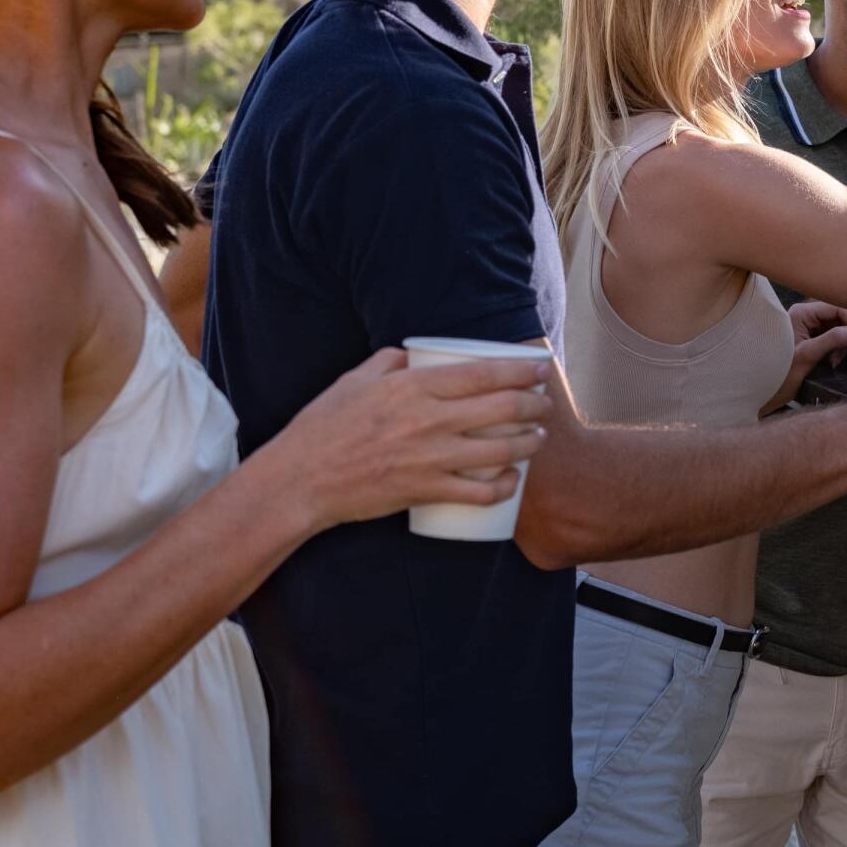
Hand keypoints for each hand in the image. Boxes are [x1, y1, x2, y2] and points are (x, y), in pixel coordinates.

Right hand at [269, 348, 553, 529]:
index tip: (541, 368)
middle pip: (503, 408)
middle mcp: (428, 419)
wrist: (300, 481)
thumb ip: (386, 362)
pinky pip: (479, 492)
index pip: (484, 373)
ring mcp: (430, 458)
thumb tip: (412, 354)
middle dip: (536, 404)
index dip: (521, 369)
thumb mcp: (354, 381)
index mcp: (413, 386)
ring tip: (538, 438)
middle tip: (546, 404)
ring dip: (530, 443)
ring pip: (500, 449)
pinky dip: (504, 486)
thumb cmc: (323, 428)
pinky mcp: (425, 491)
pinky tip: (512, 480)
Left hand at [767, 302, 846, 412]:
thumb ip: (836, 339)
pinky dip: (841, 352)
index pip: (837, 308)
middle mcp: (805, 317)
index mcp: (801, 313)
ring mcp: (808, 330)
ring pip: (839, 331)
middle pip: (840, 320)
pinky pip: (833, 341)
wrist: (759, 394)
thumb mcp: (809, 355)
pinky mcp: (810, 342)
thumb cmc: (778, 374)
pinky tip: (838, 363)